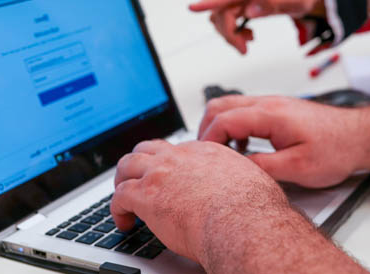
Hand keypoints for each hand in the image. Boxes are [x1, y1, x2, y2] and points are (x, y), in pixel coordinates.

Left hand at [111, 140, 288, 264]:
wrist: (241, 222)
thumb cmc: (252, 209)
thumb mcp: (251, 180)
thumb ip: (238, 179)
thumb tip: (244, 189)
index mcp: (204, 152)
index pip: (176, 150)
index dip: (166, 163)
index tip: (165, 175)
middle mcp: (179, 157)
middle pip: (147, 149)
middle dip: (138, 162)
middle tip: (136, 177)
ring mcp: (160, 173)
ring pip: (127, 164)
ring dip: (122, 179)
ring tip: (123, 195)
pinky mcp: (146, 194)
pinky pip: (120, 195)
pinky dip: (117, 208)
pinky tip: (124, 220)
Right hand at [189, 0, 323, 53]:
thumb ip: (274, 0)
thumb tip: (251, 10)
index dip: (210, 2)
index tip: (193, 8)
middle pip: (221, 10)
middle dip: (229, 33)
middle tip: (243, 49)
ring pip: (220, 17)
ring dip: (230, 34)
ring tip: (249, 40)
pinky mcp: (236, 0)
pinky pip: (225, 19)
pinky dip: (233, 31)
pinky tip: (248, 34)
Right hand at [198, 95, 367, 187]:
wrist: (359, 136)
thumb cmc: (336, 148)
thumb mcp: (298, 167)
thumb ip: (262, 166)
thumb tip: (235, 167)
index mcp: (270, 114)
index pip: (223, 120)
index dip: (209, 140)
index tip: (206, 159)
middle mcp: (267, 103)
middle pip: (219, 105)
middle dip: (206, 129)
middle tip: (207, 154)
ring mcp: (271, 103)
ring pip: (228, 104)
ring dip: (218, 126)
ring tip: (222, 151)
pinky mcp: (275, 108)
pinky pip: (242, 110)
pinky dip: (232, 125)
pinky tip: (242, 146)